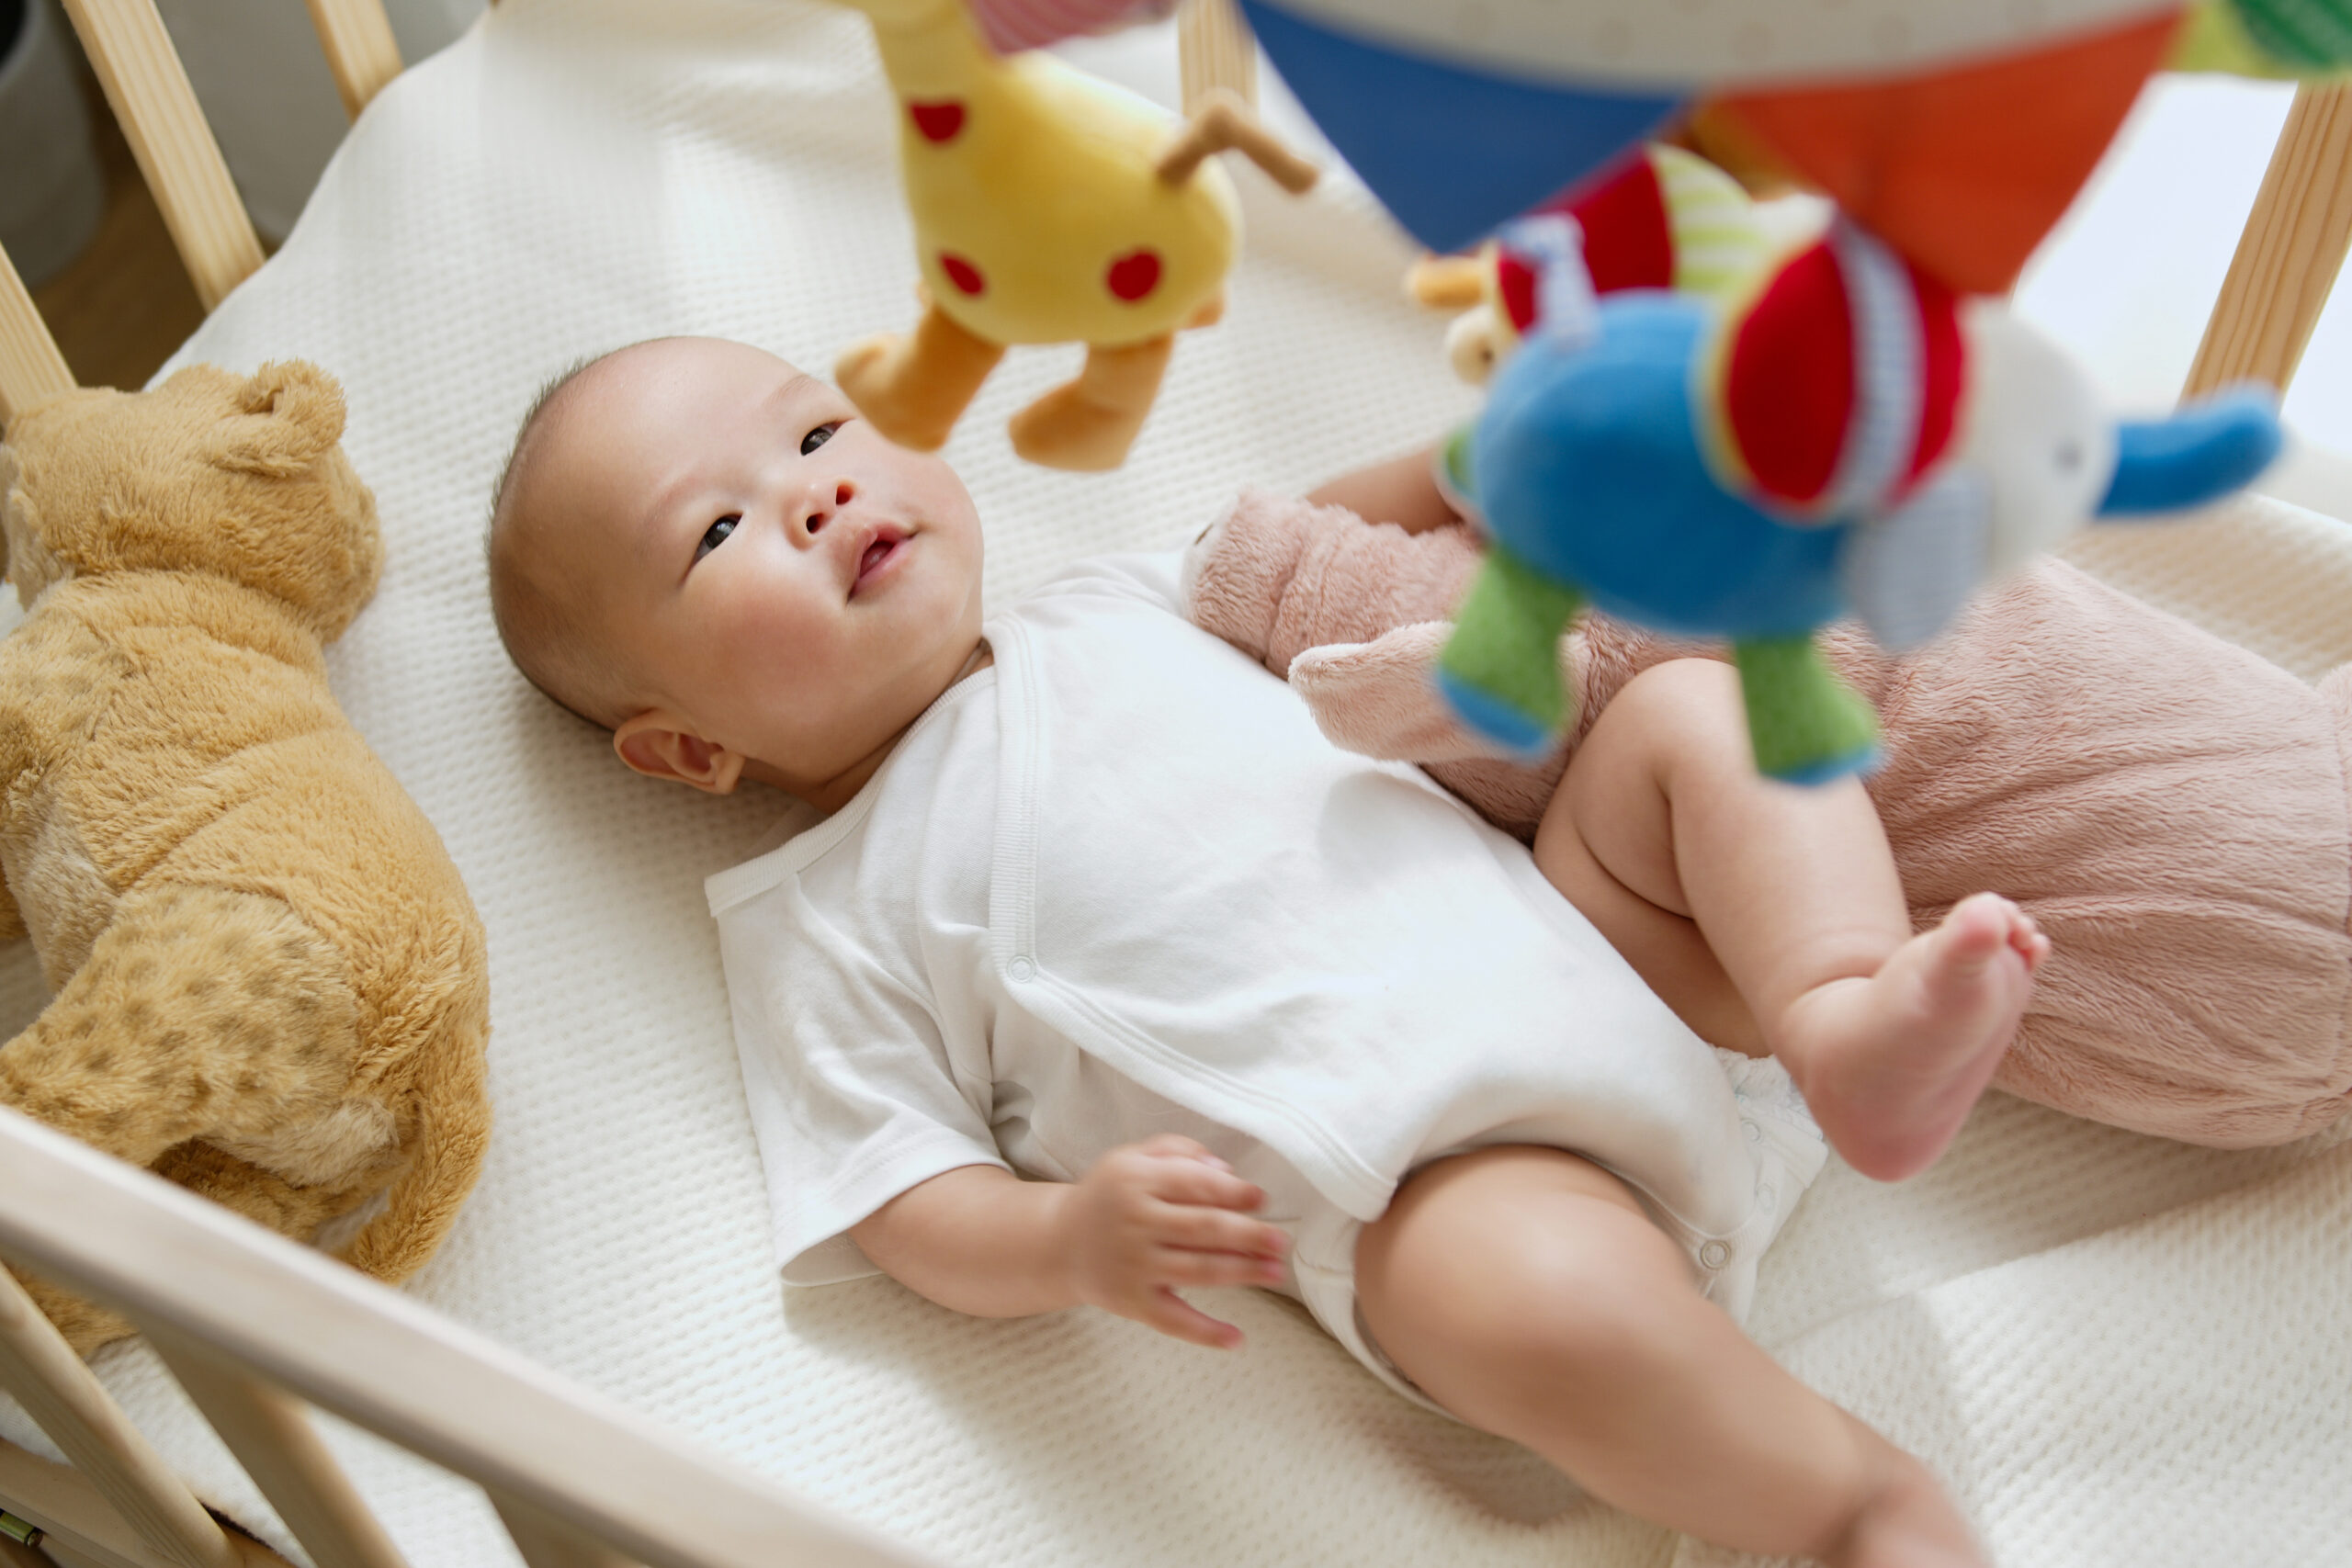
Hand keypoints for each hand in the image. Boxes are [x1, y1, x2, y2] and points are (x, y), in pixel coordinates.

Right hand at [1056, 1134, 1289, 1348]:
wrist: (1059, 1243)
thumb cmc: (1110, 1195)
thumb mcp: (1133, 1158)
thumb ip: (1178, 1152)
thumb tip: (1226, 1171)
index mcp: (1136, 1180)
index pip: (1193, 1184)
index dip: (1232, 1191)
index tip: (1261, 1199)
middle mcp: (1134, 1223)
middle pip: (1202, 1228)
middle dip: (1248, 1235)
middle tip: (1280, 1241)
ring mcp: (1133, 1266)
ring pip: (1197, 1271)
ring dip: (1242, 1273)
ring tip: (1275, 1271)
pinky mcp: (1131, 1303)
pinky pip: (1173, 1321)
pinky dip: (1205, 1333)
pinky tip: (1237, 1340)